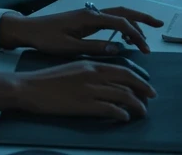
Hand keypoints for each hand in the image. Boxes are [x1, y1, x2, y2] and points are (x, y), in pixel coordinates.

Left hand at [0, 6, 163, 55]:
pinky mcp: (84, 18)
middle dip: (142, 18)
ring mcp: (88, 14)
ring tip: (141, 40)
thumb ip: (95, 48)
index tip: (145, 48)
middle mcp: (91, 12)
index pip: (120, 22)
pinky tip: (123, 38)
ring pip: (116, 14)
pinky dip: (120, 25)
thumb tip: (117, 49)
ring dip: (132, 24)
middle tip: (159, 24)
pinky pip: (108, 19)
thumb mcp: (70, 47)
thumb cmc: (46, 38)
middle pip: (123, 11)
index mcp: (89, 17)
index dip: (136, 34)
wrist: (29, 30)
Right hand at [0, 61, 156, 120]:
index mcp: (91, 64)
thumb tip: (107, 80)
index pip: (123, 70)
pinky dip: (121, 114)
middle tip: (151, 99)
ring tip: (142, 112)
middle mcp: (94, 74)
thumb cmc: (47, 80)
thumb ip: (91, 72)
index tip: (147, 85)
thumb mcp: (73, 68)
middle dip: (143, 91)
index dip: (139, 79)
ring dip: (136, 106)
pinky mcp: (85, 105)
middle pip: (127, 82)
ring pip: (123, 96)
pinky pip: (111, 110)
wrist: (30, 88)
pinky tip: (124, 118)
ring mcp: (90, 90)